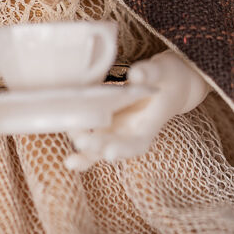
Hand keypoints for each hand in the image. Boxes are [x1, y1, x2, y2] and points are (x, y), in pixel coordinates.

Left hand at [64, 51, 209, 170]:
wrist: (164, 83)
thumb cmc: (165, 78)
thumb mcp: (162, 73)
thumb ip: (149, 73)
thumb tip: (136, 75)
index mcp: (147, 128)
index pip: (136, 144)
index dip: (123, 150)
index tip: (110, 153)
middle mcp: (129, 135)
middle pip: (113, 147)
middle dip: (97, 147)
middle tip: (82, 142)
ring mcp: (115, 132)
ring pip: (98, 149)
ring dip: (84, 153)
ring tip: (70, 161)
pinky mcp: (103, 125)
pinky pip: (90, 138)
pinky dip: (79, 143)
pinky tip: (68, 157)